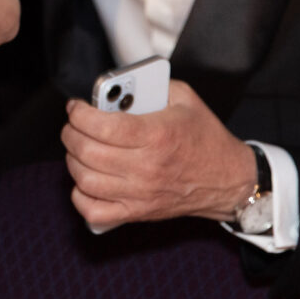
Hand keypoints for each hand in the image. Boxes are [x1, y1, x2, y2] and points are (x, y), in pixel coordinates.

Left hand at [62, 79, 256, 229]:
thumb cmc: (206, 139)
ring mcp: (140, 193)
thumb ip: (151, 86)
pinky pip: (93, 211)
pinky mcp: (137, 212)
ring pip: (85, 180)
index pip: (102, 126)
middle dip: (70, 133)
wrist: (229, 180)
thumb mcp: (184, 99)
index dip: (79, 114)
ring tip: (79, 148)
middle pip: (87, 151)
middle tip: (73, 125)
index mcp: (157, 135)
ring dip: (73, 160)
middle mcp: (146, 167)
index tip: (76, 107)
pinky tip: (86, 180)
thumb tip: (116, 88)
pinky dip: (80, 196)